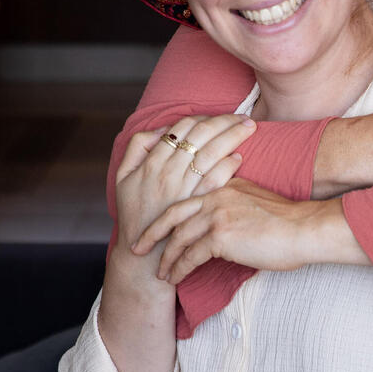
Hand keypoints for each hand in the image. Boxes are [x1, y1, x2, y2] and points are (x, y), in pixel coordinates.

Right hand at [113, 114, 256, 256]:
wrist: (143, 255)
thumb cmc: (134, 213)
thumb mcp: (122, 176)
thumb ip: (137, 147)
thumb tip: (161, 130)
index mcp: (152, 162)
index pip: (180, 127)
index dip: (202, 116)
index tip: (217, 116)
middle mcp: (168, 172)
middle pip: (200, 134)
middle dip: (224, 120)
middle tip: (244, 116)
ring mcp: (184, 188)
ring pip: (212, 152)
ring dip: (233, 135)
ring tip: (249, 128)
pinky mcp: (197, 204)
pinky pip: (216, 178)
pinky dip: (229, 164)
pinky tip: (239, 156)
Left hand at [133, 181, 365, 281]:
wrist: (304, 229)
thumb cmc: (289, 223)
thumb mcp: (257, 202)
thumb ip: (236, 204)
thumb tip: (225, 221)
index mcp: (223, 186)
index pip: (187, 198)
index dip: (167, 215)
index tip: (155, 228)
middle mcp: (216, 197)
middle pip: (173, 215)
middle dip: (152, 233)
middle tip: (137, 247)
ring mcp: (217, 215)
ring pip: (179, 238)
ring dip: (166, 258)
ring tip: (160, 273)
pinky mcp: (221, 236)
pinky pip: (191, 256)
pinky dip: (179, 269)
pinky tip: (175, 279)